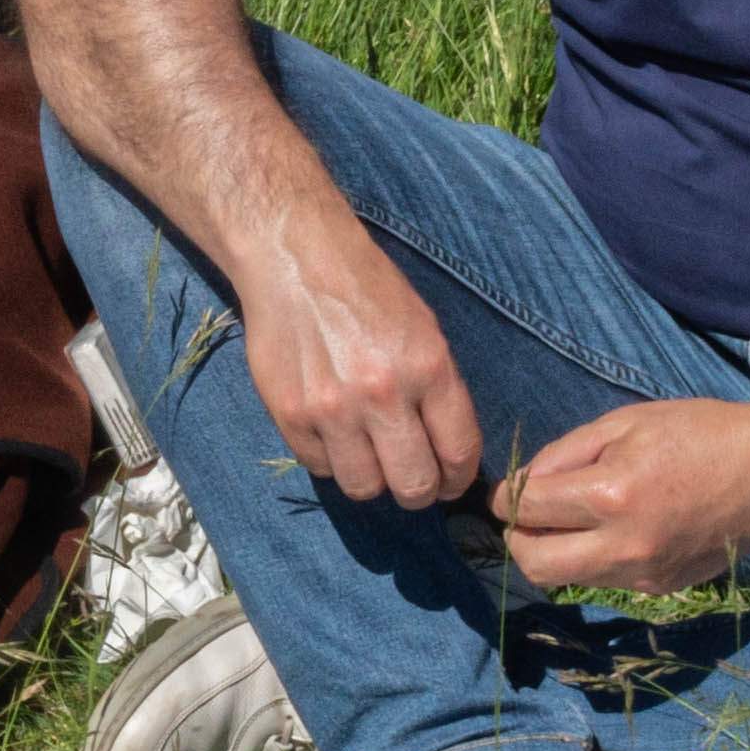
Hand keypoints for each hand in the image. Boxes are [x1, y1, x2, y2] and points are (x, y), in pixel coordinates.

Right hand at [236, 227, 480, 510]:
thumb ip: (439, 392)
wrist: (296, 259)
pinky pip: (320, 467)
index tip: (451, 481)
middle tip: (413, 479)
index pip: (457, 453)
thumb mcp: (425, 330)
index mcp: (428, 368)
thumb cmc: (369, 290)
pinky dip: (332, 459)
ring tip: (370, 455)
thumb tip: (448, 453)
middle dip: (420, 491)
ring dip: (373, 479)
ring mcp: (332, 409)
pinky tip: (334, 431)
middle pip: (413, 486)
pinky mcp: (290, 416)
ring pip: (364, 488)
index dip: (459, 479)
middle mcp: (382, 394)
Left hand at [490, 393, 749, 599]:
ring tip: (566, 521)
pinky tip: (610, 531)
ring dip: (552, 553)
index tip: (509, 490)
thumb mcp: (627, 422)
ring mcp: (644, 574)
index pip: (528, 510)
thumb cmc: (703, 433)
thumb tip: (525, 483)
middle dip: (516, 539)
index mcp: (612, 495)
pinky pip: (603, 581)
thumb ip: (566, 452)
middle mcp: (624, 545)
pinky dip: (591, 559)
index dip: (506, 499)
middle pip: (534, 565)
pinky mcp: (661, 589)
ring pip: (566, 580)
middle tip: (524, 516)